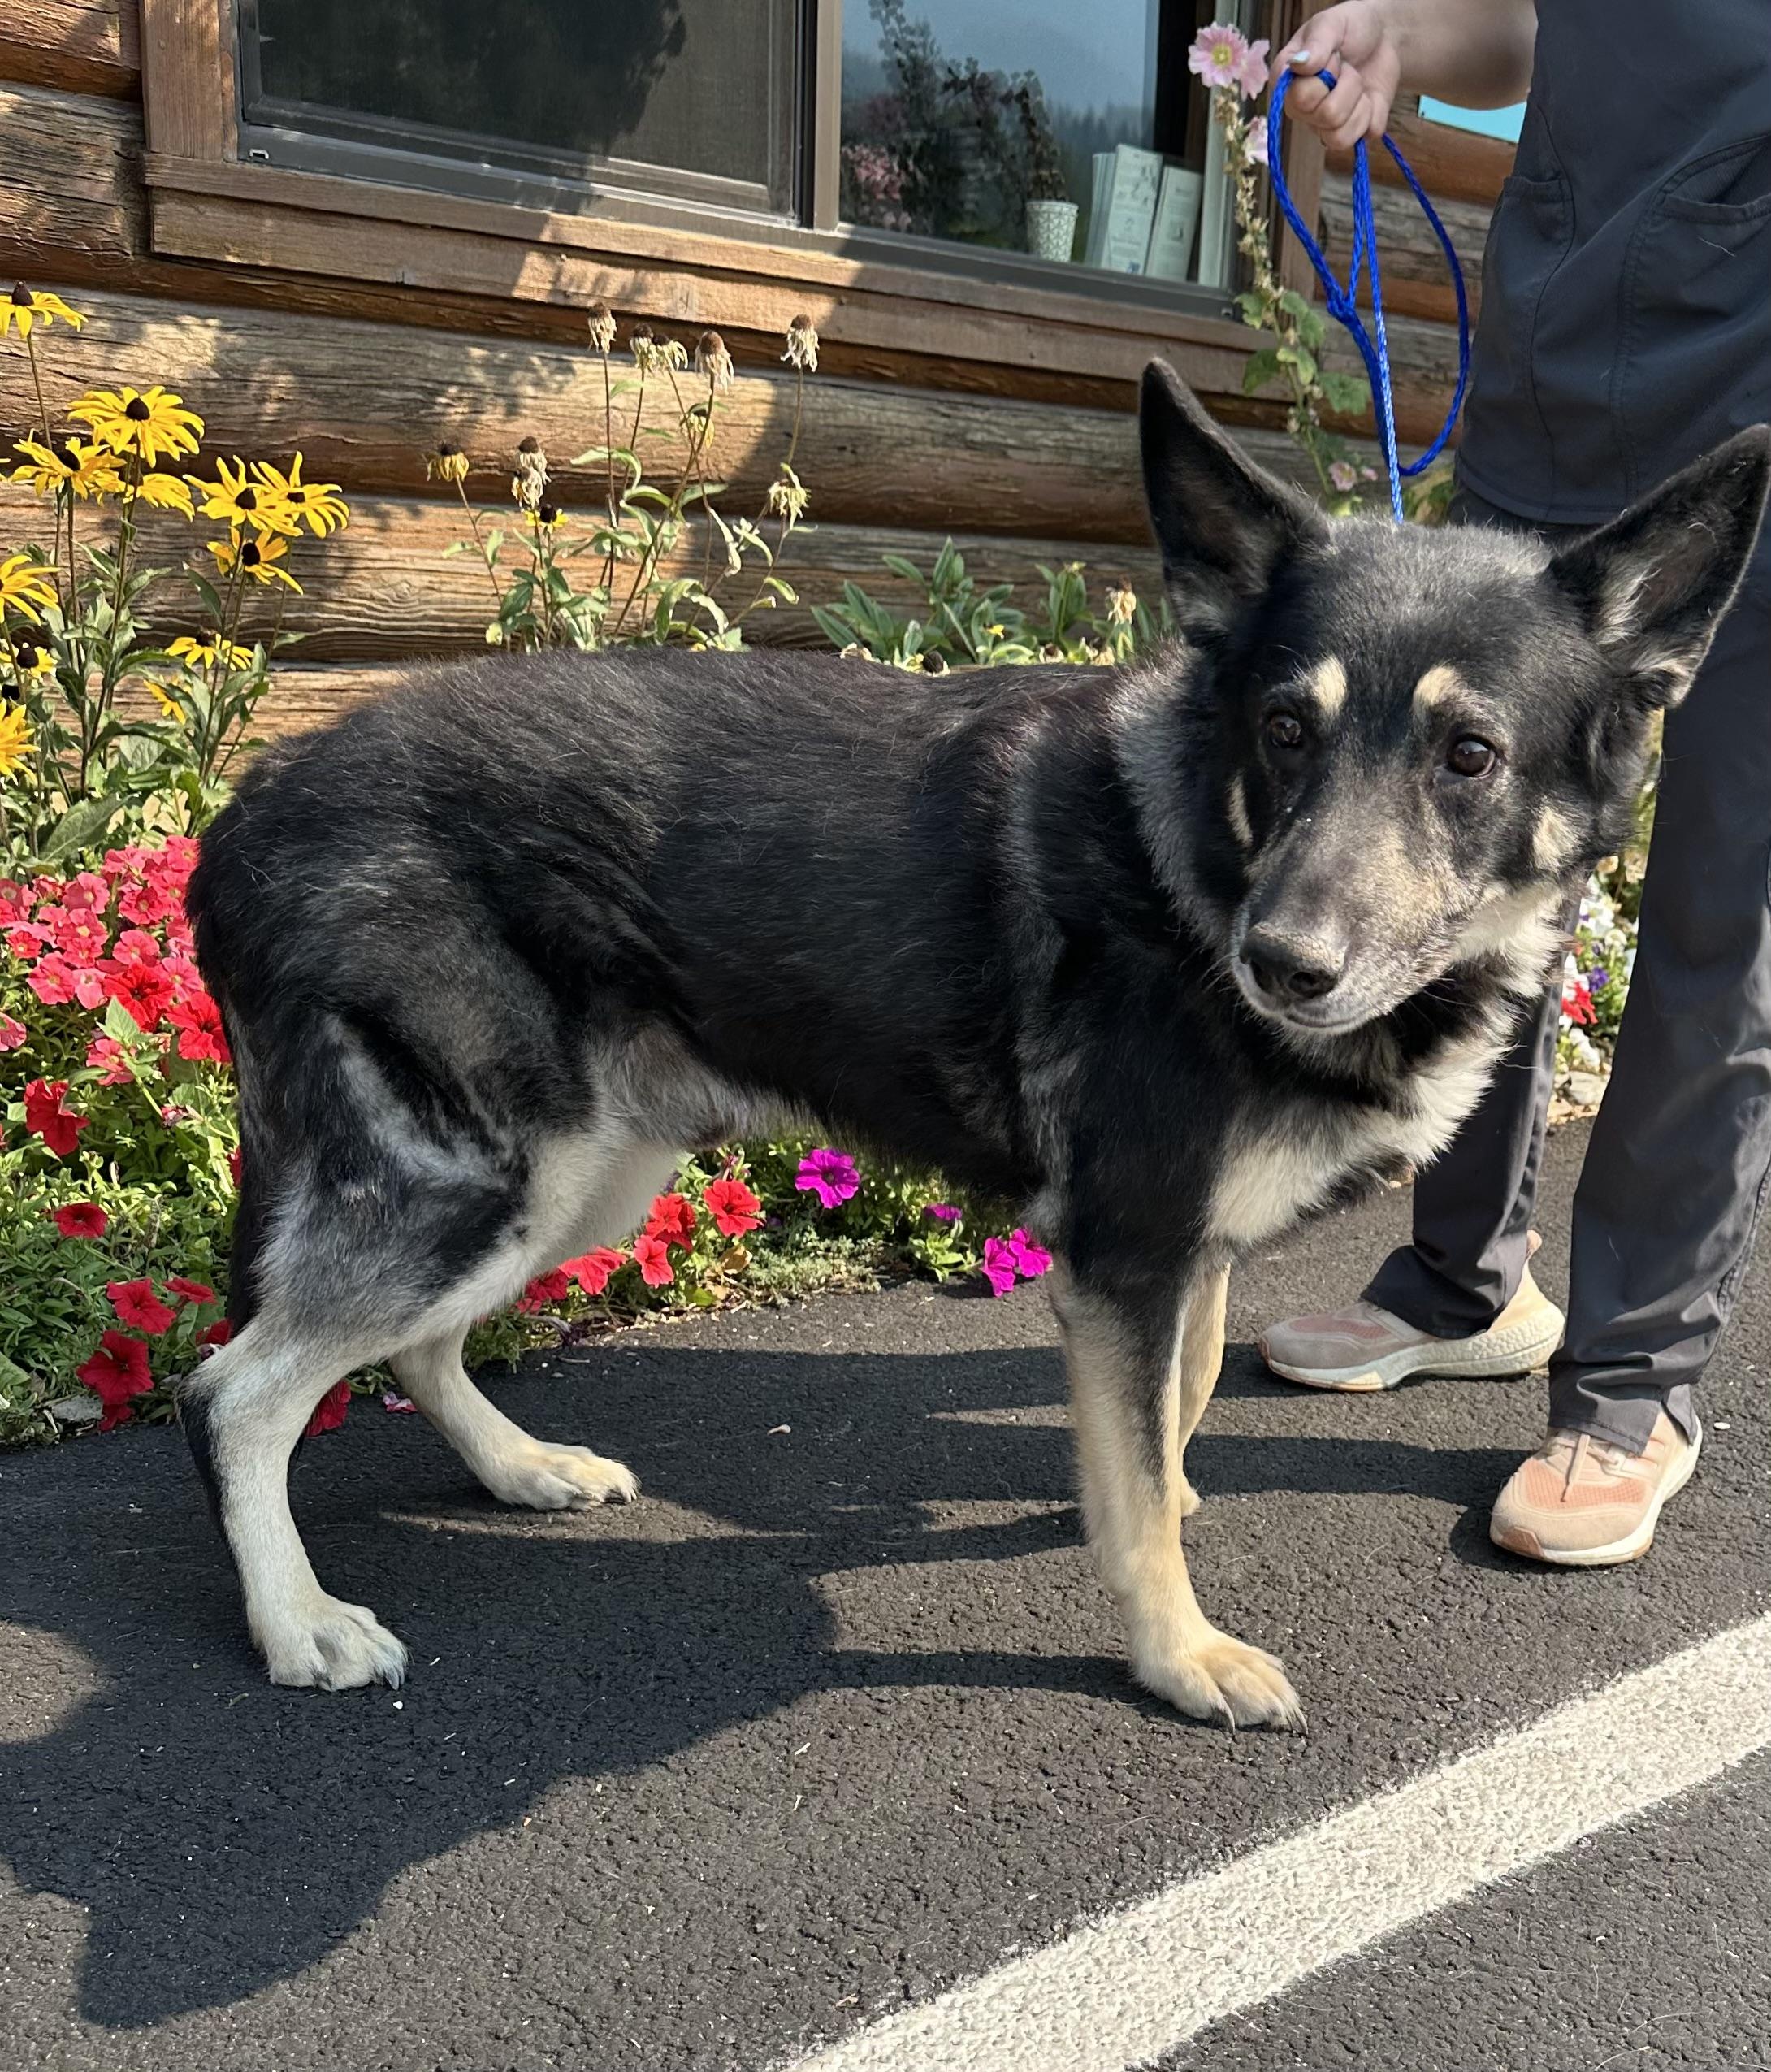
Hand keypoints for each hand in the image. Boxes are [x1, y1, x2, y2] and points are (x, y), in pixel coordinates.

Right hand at [1271, 3, 1401, 150]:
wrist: (1383, 35)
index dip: (1326, 75)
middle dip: (1348, 85)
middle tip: (1347, 68)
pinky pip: (1367, 135)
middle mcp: (1302, 113)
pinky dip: (1376, 111)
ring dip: (1360, 101)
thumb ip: (1315, 44)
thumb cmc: (1351, 28)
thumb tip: (1298, 65)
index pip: (1301, 99)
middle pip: (1328, 117)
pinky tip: (1369, 96)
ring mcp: (1326, 128)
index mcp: (1288, 86)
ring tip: (1357, 83)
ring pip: (1342, 137)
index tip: (1333, 57)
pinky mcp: (1355, 135)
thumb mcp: (1331, 25)